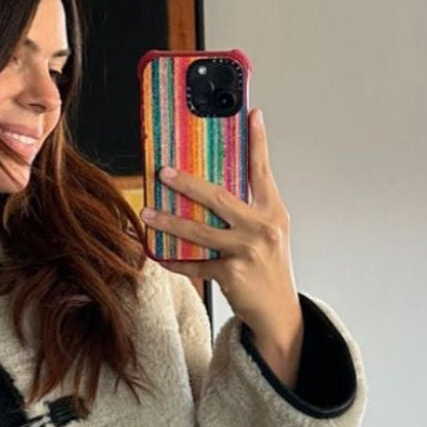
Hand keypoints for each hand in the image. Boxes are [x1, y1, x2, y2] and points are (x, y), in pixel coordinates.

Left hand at [140, 109, 303, 382]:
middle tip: (162, 171)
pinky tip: (158, 254)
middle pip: (219, 197)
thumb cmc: (268, 267)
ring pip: (200, 231)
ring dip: (169, 222)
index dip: (258, 141)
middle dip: (187, 183)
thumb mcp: (268, 233)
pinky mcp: (233, 274)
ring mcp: (248, 251)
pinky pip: (195, 264)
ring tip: (148, 213)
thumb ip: (248, 209)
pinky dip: (175, 261)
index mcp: (273, 211)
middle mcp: (263, 228)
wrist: (279, 312)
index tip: (252, 113)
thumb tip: (212, 187)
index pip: (263, 170)